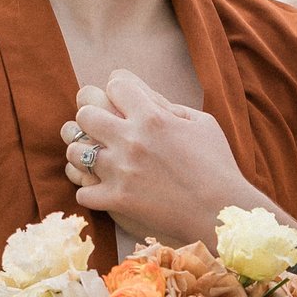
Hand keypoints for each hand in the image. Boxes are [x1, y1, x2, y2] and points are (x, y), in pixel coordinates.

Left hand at [62, 70, 259, 241]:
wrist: (221, 212)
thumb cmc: (218, 166)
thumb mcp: (202, 123)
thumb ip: (169, 106)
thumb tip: (144, 97)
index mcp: (153, 117)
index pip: (114, 84)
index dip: (118, 88)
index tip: (123, 99)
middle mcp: (130, 140)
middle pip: (84, 113)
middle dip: (91, 116)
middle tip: (101, 126)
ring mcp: (120, 172)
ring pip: (74, 151)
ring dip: (84, 153)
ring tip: (96, 157)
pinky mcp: (117, 200)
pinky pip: (82, 192)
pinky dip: (89, 191)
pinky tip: (102, 188)